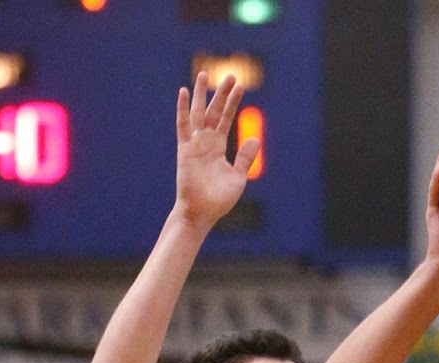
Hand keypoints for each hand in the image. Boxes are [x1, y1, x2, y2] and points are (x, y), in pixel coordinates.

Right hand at [173, 72, 259, 231]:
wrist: (201, 213)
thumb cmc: (218, 200)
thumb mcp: (238, 177)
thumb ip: (245, 158)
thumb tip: (255, 138)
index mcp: (218, 147)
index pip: (226, 119)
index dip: (232, 103)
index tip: (240, 86)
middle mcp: (206, 142)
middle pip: (214, 111)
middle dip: (221, 93)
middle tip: (230, 74)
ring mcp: (194, 144)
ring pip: (199, 113)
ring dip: (202, 93)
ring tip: (205, 73)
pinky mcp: (184, 149)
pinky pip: (183, 125)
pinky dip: (183, 109)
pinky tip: (185, 92)